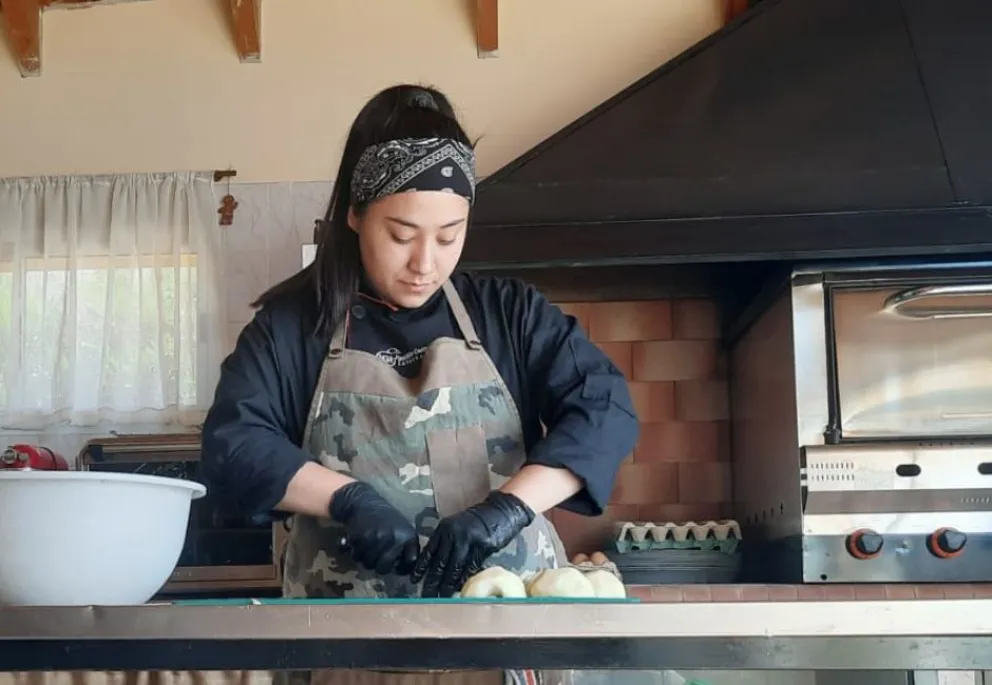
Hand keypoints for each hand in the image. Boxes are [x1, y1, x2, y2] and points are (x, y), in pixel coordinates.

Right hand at [329, 481, 419, 575]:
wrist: (363, 501)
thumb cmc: (385, 518)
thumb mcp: (402, 528)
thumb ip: (405, 547)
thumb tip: (401, 569)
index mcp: (408, 536)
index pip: (410, 562)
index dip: (401, 568)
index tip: (395, 566)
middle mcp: (394, 538)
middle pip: (384, 568)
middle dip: (378, 565)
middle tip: (375, 557)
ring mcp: (378, 538)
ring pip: (368, 563)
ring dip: (365, 558)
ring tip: (366, 547)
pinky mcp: (362, 537)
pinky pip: (357, 556)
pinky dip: (355, 551)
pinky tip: (358, 542)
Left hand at [411, 490, 534, 596]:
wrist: (500, 510)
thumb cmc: (477, 520)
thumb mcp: (456, 526)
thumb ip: (446, 541)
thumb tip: (435, 564)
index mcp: (444, 528)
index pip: (429, 551)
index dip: (421, 568)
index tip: (414, 581)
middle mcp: (454, 534)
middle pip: (440, 563)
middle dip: (432, 582)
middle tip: (426, 596)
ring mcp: (468, 541)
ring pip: (454, 569)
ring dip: (447, 586)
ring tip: (441, 598)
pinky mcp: (483, 548)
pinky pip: (470, 569)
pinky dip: (464, 581)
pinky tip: (459, 590)